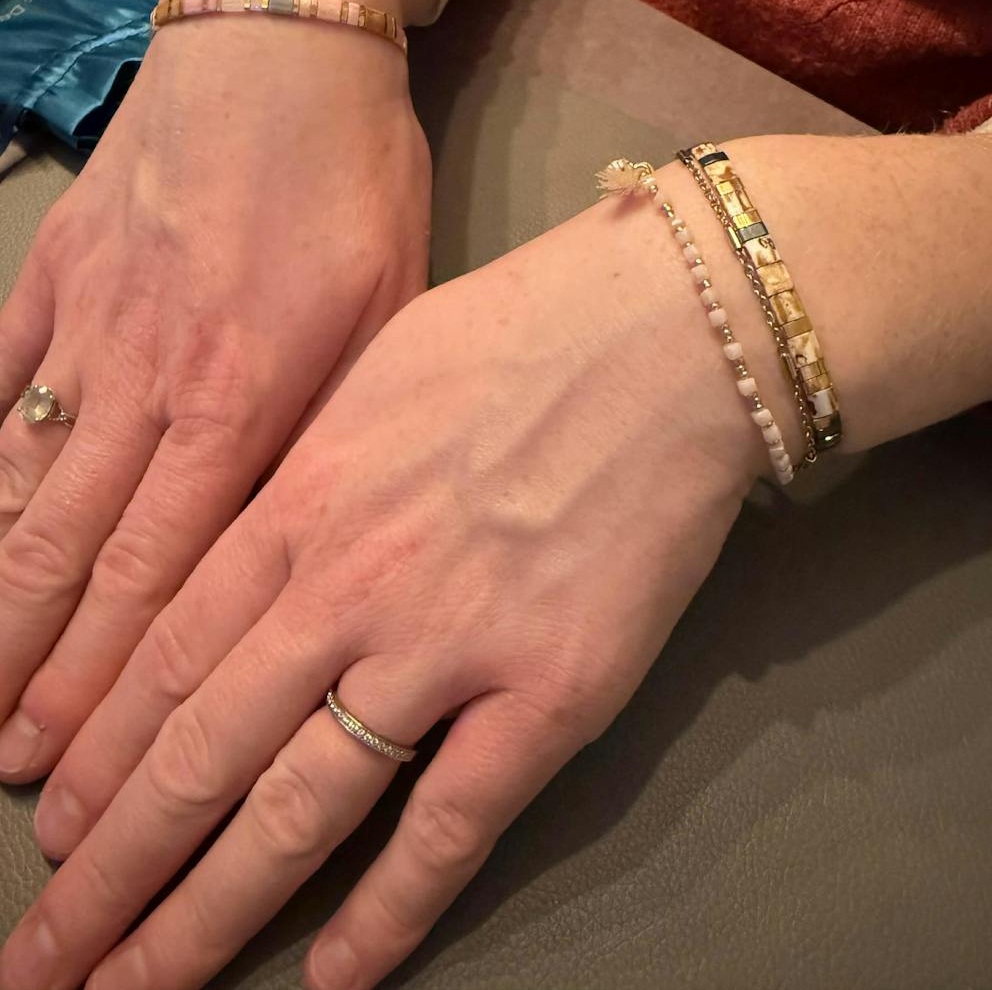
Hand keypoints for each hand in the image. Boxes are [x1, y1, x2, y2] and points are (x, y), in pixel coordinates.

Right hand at [0, 0, 443, 784]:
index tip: (70, 763)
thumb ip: (340, 418)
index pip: (166, 566)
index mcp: (249, 394)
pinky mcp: (51, 270)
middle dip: (37, 668)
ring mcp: (87, 323)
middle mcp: (152, 377)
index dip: (113, 676)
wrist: (279, 43)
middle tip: (6, 771)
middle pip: (79, 549)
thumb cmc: (355, 180)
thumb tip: (298, 535)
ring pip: (22, 485)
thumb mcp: (393, 303)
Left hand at [1, 167, 764, 989]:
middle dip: (109, 867)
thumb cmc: (523, 330)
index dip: (96, 754)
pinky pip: (453, 821)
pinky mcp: (553, 690)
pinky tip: (337, 974)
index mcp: (302, 500)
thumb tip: (247, 544)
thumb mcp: (369, 375)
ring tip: (134, 989)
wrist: (666, 332)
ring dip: (204, 912)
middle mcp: (351, 583)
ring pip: (300, 806)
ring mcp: (449, 642)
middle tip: (46, 954)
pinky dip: (390, 909)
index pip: (163, 657)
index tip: (49, 824)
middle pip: (200, 751)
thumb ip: (300, 474)